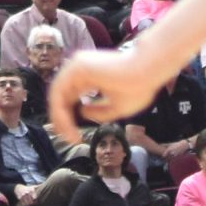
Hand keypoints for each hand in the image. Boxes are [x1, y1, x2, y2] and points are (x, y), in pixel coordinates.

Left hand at [50, 48, 168, 137]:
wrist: (148, 72)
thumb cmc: (138, 88)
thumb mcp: (118, 107)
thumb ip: (100, 111)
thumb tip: (82, 113)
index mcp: (89, 76)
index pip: (71, 98)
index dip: (70, 118)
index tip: (75, 137)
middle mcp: (80, 69)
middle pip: (62, 97)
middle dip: (62, 120)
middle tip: (68, 139)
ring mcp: (77, 66)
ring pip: (57, 95)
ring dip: (60, 117)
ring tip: (67, 136)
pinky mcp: (77, 67)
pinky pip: (59, 91)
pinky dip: (59, 110)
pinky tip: (66, 125)